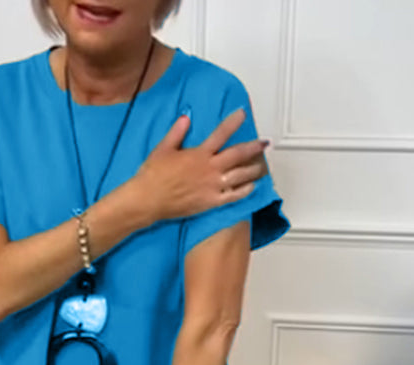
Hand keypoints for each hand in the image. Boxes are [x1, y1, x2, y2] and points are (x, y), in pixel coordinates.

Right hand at [134, 108, 269, 224]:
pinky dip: (244, 190)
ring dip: (254, 170)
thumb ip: (177, 132)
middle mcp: (209, 169)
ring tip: (263, 166)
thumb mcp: (163, 148)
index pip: (220, 134)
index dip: (233, 122)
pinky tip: (251, 186)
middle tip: (265, 143)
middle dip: (253, 148)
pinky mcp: (211, 202)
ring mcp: (212, 186)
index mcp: (199, 153)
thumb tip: (186, 118)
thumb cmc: (153, 174)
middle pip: (237, 156)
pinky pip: (233, 196)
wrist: (148, 200)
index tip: (243, 113)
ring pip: (239, 176)